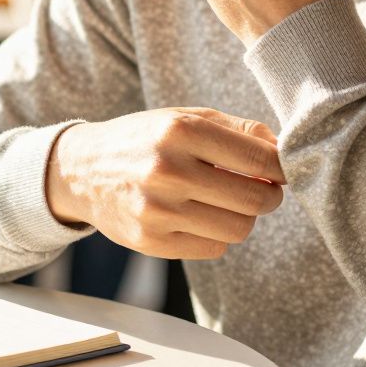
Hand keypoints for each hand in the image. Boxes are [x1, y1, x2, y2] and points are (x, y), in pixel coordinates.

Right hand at [46, 108, 285, 259]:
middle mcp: (167, 170)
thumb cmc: (144, 140)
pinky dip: (217, 234)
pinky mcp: (151, 242)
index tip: (284, 169)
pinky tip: (200, 216)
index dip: (283, 168)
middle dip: (269, 195)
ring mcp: (157, 210)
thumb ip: (238, 129)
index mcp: (179, 130)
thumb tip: (282, 151)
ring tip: (227, 202)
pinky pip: (214, 248)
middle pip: (254, 199)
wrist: (81, 171)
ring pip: (238, 229)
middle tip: (263, 188)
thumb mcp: (185, 118)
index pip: (258, 159)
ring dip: (243, 217)